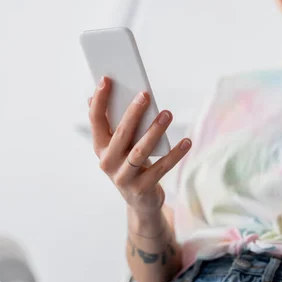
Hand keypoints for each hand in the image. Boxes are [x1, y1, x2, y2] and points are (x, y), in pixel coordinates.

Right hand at [88, 76, 191, 215]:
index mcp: (100, 147)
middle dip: (133, 113)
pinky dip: (175, 154)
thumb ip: (111, 124)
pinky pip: (161, 168)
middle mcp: (108, 162)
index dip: (100, 100)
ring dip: (154, 131)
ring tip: (167, 114)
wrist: (139, 201)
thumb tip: (95, 96)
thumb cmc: (130, 164)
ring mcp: (124, 177)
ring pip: (140, 151)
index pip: (96, 120)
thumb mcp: (118, 146)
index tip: (106, 79)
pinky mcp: (142, 188)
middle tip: (145, 95)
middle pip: (121, 134)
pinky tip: (187, 141)